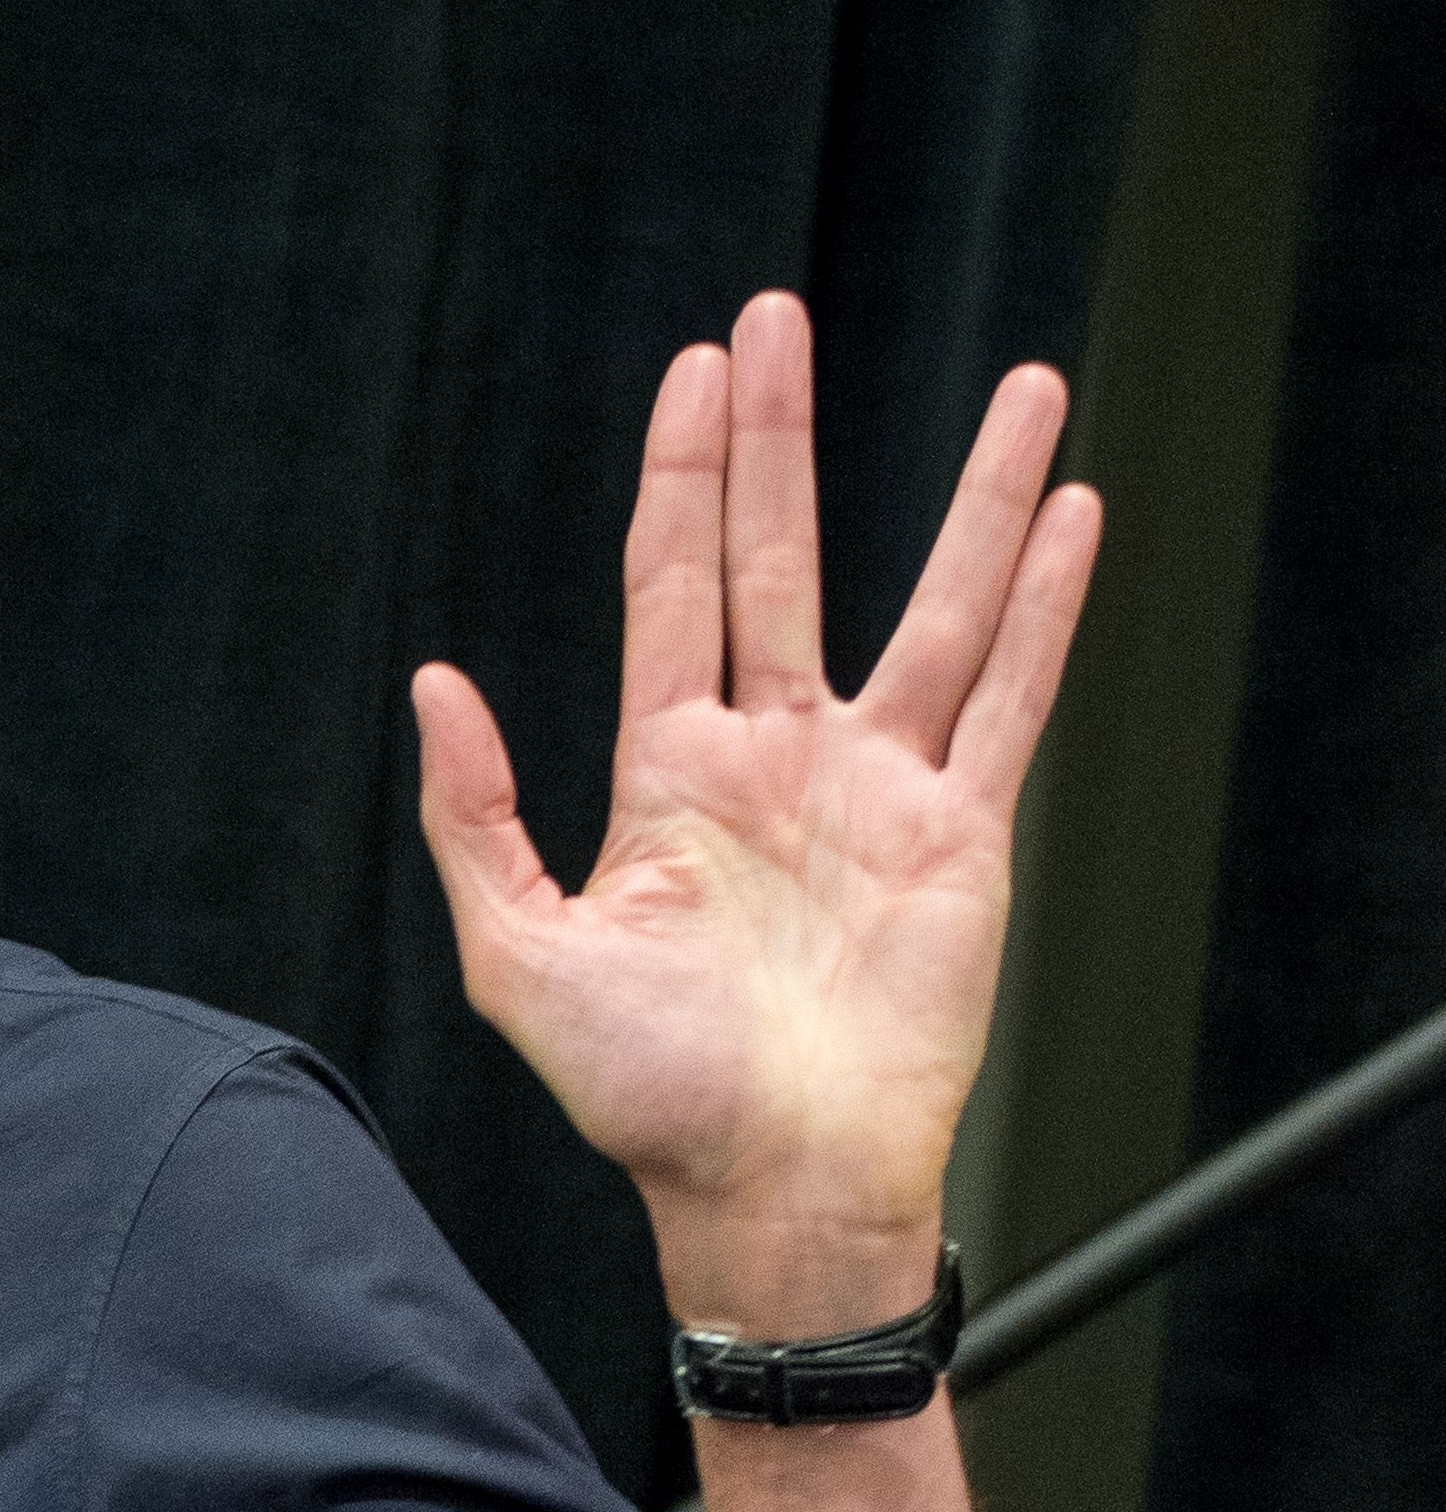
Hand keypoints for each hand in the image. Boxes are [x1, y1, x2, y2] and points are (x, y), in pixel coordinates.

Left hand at [411, 293, 1100, 1328]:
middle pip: (784, 560)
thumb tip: (434, 685)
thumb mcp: (522, 961)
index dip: (683, 480)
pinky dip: (1049, 609)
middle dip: (781, 440)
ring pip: (937, 608)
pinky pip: (1013, 698)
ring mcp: (876, 792)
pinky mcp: (962, 836)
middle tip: (776, 320)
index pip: (674, 588)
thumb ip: (479, 821)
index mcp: (670, 778)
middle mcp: (776, 763)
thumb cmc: (647, 1102)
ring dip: (979, 499)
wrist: (772, 1191)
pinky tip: (1076, 517)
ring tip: (1028, 387)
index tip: (694, 372)